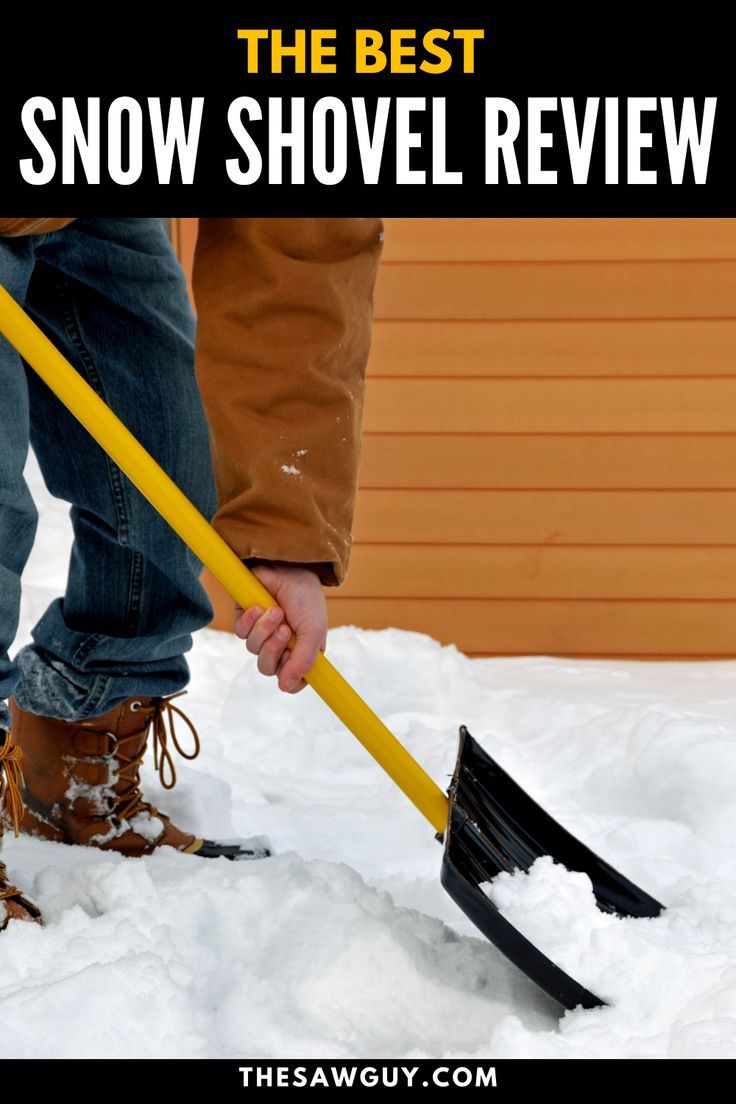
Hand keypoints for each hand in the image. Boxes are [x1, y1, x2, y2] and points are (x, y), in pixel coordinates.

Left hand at [234, 563, 327, 692]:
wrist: (289, 568)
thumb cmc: (306, 598)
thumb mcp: (313, 631)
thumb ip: (303, 661)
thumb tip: (285, 688)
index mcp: (301, 651)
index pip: (293, 681)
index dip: (290, 681)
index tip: (291, 670)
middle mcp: (280, 645)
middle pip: (268, 669)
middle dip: (274, 651)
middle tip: (283, 631)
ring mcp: (261, 633)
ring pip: (254, 650)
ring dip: (264, 631)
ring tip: (275, 611)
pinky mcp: (245, 619)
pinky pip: (240, 633)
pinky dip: (251, 621)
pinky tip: (259, 605)